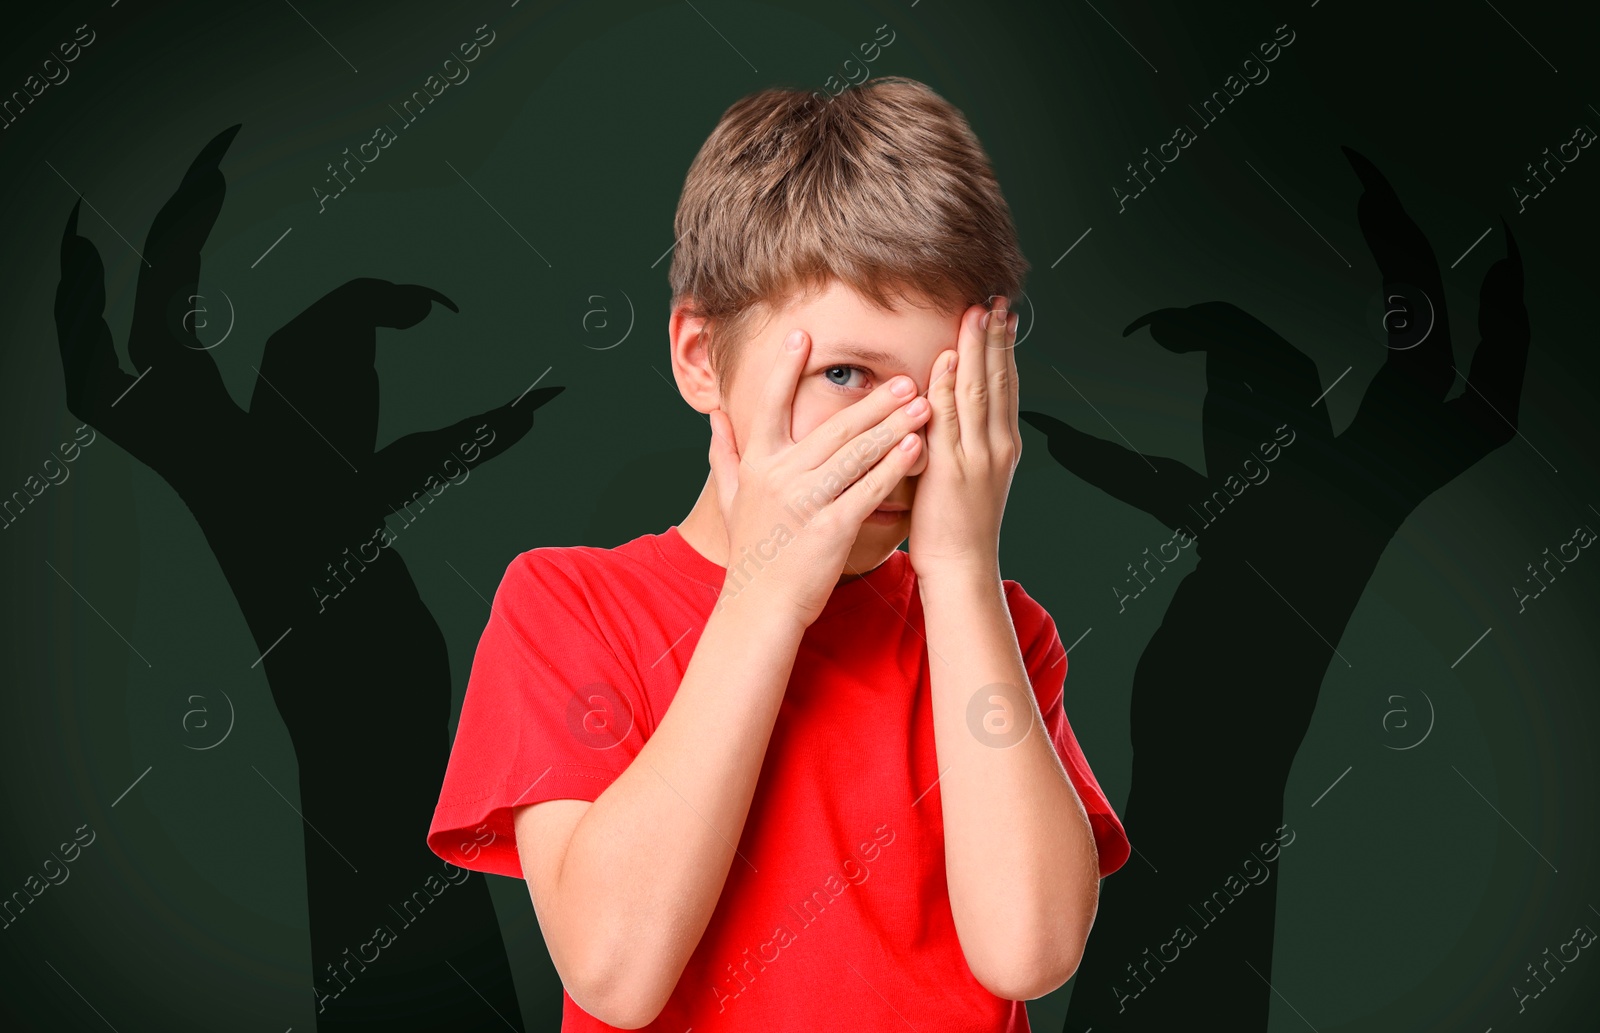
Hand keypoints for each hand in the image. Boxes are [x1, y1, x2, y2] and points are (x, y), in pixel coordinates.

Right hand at [706, 328, 930, 627]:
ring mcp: (806, 502)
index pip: (770, 406)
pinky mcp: (831, 528)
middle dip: (872, 402)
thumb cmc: (752, 551)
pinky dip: (895, 467)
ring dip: (893, 426)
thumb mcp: (730, 498)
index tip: (803, 335)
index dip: (785, 369)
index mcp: (757, 463)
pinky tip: (918, 448)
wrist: (760, 606)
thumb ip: (724, 453)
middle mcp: (780, 476)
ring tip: (923, 404)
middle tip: (905, 378)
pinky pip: (869, 490)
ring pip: (856, 454)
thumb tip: (715, 417)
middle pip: (832, 427)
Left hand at [908, 297, 1020, 583]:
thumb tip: (946, 409)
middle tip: (995, 299)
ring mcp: (976, 456)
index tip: (1002, 315)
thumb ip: (962, 441)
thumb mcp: (970, 476)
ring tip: (977, 312)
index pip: (1006, 385)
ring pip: (979, 391)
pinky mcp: (952, 469)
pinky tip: (950, 358)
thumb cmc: (957, 526)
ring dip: (977, 349)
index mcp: (1002, 445)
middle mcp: (996, 445)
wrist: (962, 567)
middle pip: (999, 379)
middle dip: (996, 337)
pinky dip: (950, 386)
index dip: (1004, 348)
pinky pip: (949, 419)